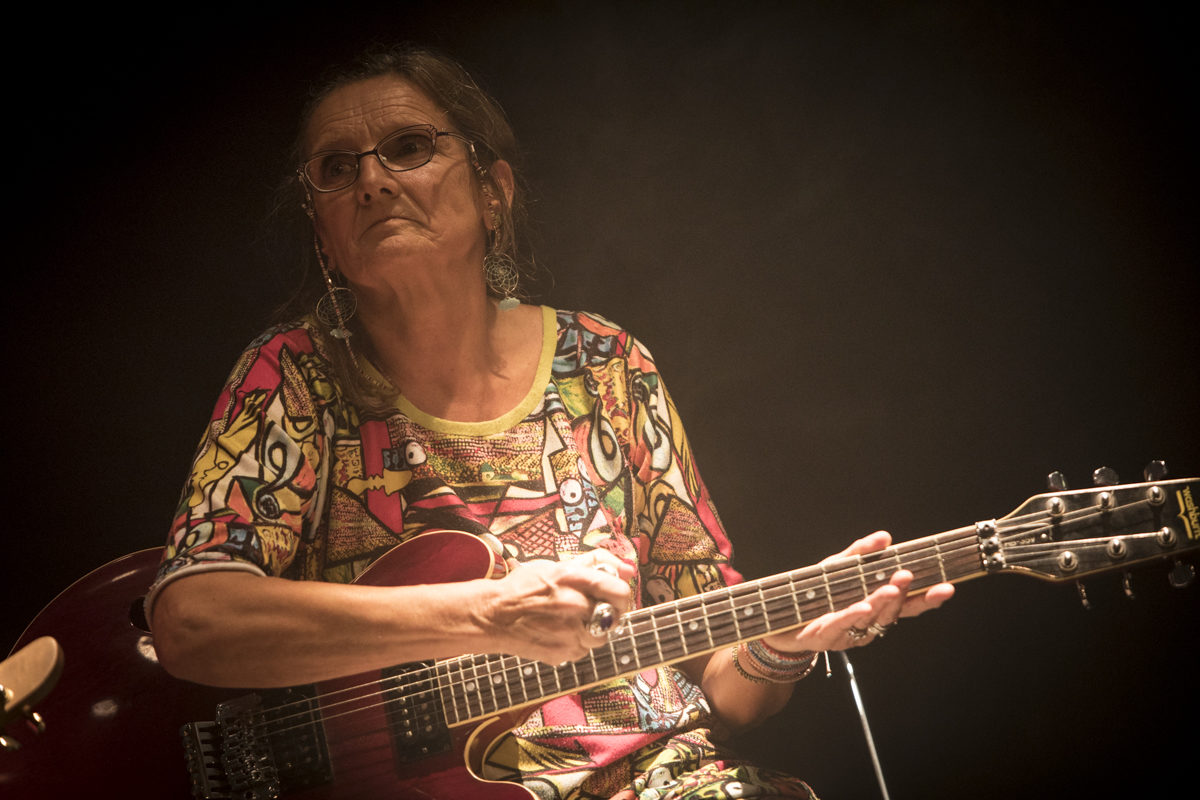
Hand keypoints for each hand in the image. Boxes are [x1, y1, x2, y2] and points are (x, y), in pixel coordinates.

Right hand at [483, 549, 635, 664]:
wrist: (493, 616)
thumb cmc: (524, 587)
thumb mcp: (557, 565)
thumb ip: (596, 563)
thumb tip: (629, 570)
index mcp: (572, 578)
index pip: (618, 591)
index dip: (622, 595)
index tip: (616, 596)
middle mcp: (572, 605)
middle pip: (614, 616)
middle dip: (610, 612)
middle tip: (595, 609)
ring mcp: (568, 633)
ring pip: (602, 636)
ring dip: (594, 629)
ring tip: (573, 621)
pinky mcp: (561, 654)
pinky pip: (584, 650)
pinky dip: (578, 642)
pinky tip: (560, 632)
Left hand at [762, 531, 953, 653]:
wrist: (777, 620)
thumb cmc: (814, 594)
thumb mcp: (836, 567)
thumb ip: (860, 553)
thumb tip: (885, 537)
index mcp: (874, 606)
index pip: (908, 604)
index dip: (928, 598)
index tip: (948, 586)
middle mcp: (866, 624)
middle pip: (891, 611)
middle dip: (902, 594)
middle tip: (908, 576)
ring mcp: (846, 634)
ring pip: (868, 620)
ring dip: (880, 604)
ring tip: (891, 589)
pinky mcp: (823, 637)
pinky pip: (839, 626)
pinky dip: (850, 616)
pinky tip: (860, 607)